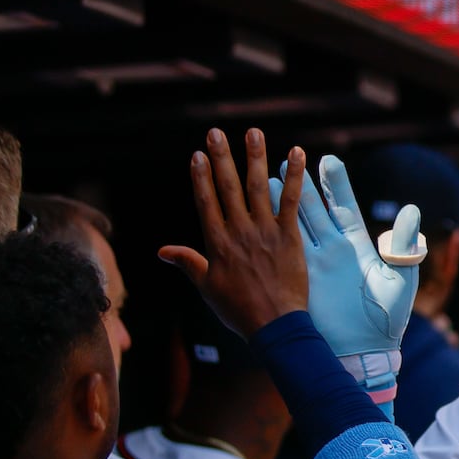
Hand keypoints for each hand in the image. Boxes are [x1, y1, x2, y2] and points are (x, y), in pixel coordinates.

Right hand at [159, 128, 307, 337]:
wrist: (274, 326)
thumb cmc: (239, 310)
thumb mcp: (207, 288)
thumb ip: (188, 263)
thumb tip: (162, 250)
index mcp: (217, 243)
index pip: (205, 202)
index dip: (200, 177)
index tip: (198, 155)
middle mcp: (239, 232)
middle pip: (228, 187)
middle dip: (221, 157)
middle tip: (216, 132)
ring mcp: (265, 232)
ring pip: (258, 187)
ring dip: (254, 157)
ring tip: (252, 133)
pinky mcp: (289, 236)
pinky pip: (292, 201)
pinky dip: (294, 176)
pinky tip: (296, 154)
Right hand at [271, 154, 421, 357]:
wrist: (365, 352)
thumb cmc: (388, 319)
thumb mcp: (401, 279)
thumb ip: (404, 246)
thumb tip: (412, 212)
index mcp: (356, 246)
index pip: (343, 206)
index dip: (336, 184)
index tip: (328, 160)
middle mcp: (332, 250)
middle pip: (313, 210)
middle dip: (300, 185)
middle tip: (286, 159)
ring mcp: (313, 264)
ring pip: (292, 226)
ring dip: (278, 203)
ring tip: (265, 178)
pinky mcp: (299, 280)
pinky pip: (282, 252)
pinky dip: (271, 233)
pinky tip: (258, 213)